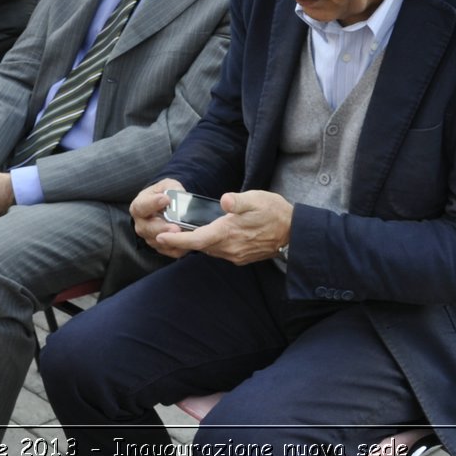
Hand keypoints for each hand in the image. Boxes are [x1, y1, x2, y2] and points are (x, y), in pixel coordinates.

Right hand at [130, 178, 186, 256]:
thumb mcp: (168, 186)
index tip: (165, 199)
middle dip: (163, 229)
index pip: (141, 206)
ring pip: (158, 242)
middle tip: (175, 227)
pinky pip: (169, 251)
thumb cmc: (165, 194)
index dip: (152, 204)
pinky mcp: (161, 246)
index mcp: (139, 207)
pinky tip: (188, 242)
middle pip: (147, 229)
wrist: (168, 207)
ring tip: (184, 234)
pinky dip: (179, 248)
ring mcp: (150, 237)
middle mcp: (141, 224)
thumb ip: (171, 189)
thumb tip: (176, 196)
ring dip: (172, 240)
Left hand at [155, 189, 293, 265]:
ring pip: (209, 250)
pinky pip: (220, 252)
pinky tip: (210, 235)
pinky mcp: (242, 257)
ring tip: (184, 233)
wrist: (294, 232)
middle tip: (166, 233)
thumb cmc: (275, 212)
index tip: (161, 238)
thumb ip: (239, 201)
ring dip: (196, 243)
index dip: (176, 240)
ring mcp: (236, 255)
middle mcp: (229, 248)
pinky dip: (210, 245)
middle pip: (199, 247)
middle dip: (182, 241)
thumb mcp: (257, 199)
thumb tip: (225, 201)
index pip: (195, 240)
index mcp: (228, 233)